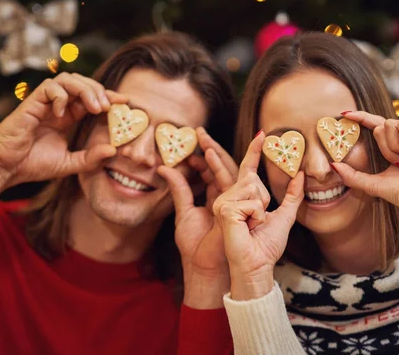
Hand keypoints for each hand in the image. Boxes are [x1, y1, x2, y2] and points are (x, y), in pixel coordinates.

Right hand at [0, 73, 123, 195]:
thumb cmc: (32, 165)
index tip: (125, 101)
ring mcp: (44, 103)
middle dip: (99, 90)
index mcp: (67, 116)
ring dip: (85, 89)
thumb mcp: (69, 164)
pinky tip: (63, 114)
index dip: (108, 96)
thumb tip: (113, 150)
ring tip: (94, 107)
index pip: (91, 98)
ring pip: (67, 79)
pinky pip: (49, 88)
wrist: (5, 169)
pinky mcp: (31, 104)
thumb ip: (90, 159)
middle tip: (108, 106)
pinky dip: (60, 96)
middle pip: (82, 83)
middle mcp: (57, 106)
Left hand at [157, 127, 237, 307]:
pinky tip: (208, 154)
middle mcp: (226, 196)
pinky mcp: (235, 205)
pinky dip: (219, 166)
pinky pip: (229, 181)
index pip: (211, 172)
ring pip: (227, 170)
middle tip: (199, 131)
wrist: (203, 267)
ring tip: (202, 137)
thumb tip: (164, 168)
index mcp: (215, 198)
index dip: (201, 157)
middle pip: (221, 166)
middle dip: (211, 148)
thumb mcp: (183, 211)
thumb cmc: (195, 246)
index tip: (190, 145)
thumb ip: (178, 189)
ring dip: (215, 152)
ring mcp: (232, 200)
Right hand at [213, 131, 304, 299]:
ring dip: (261, 208)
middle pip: (253, 178)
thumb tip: (301, 174)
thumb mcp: (285, 216)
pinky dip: (257, 215)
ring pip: (253, 187)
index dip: (255, 150)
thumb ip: (293, 195)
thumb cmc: (266, 245)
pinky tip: (248, 227)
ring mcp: (223, 202)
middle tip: (258, 220)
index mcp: (241, 196)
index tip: (263, 132)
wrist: (257, 265)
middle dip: (263, 199)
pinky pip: (251, 201)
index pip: (248, 169)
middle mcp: (228, 197)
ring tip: (253, 224)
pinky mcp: (224, 209)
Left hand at [333, 110, 398, 248]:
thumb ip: (351, 175)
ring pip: (390, 123)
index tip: (344, 114)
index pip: (373, 124)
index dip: (360, 117)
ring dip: (394, 145)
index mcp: (392, 144)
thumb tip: (332, 166)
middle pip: (379, 126)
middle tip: (398, 164)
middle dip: (384, 148)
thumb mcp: (371, 183)